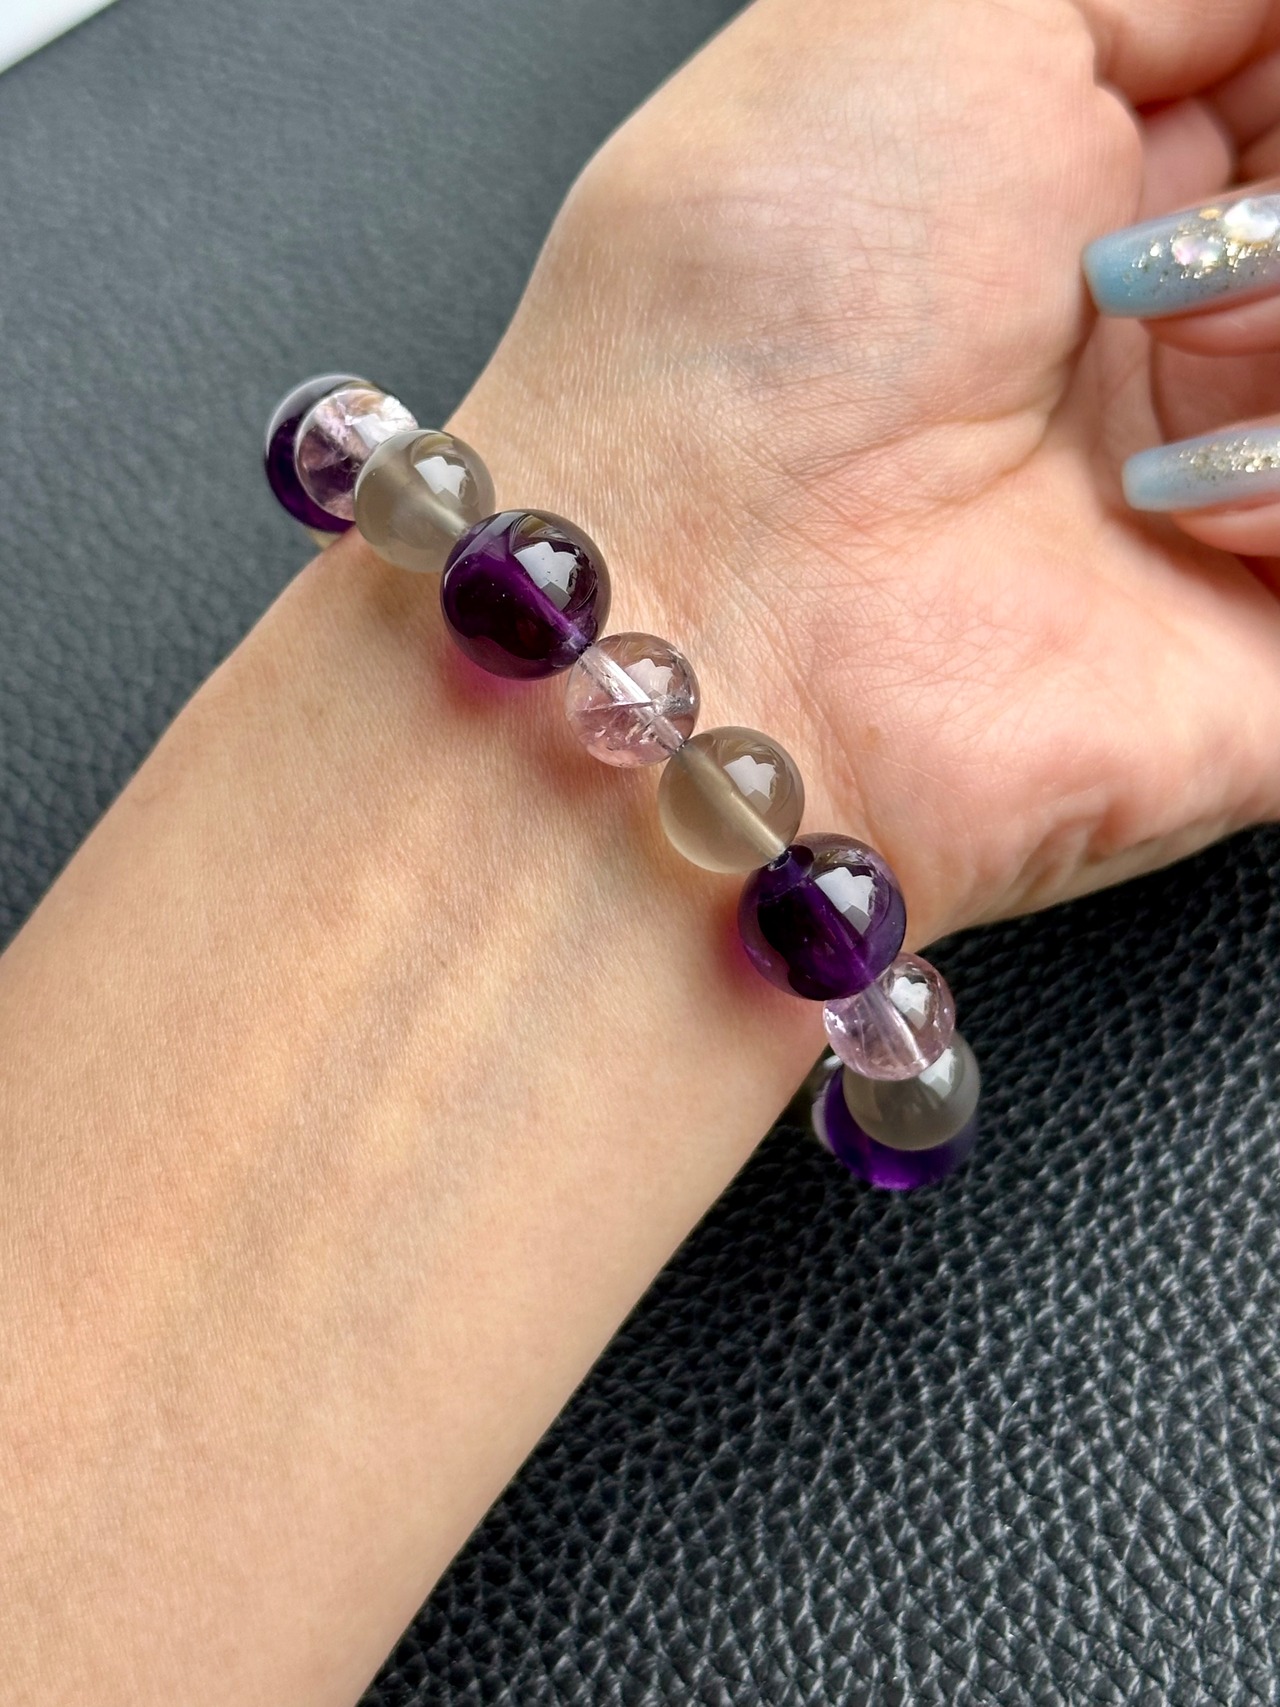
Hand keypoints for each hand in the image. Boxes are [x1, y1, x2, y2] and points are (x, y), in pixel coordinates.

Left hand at [452, 0, 1279, 946]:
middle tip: (1139, 261)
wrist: (714, 602)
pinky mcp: (1260, 647)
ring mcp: (1225, 488)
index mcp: (1101, 176)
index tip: (1227, 92)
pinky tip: (1172, 501)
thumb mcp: (935, 12)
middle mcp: (1174, 332)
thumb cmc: (761, 323)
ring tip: (1147, 366)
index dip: (1279, 80)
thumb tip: (1251, 20)